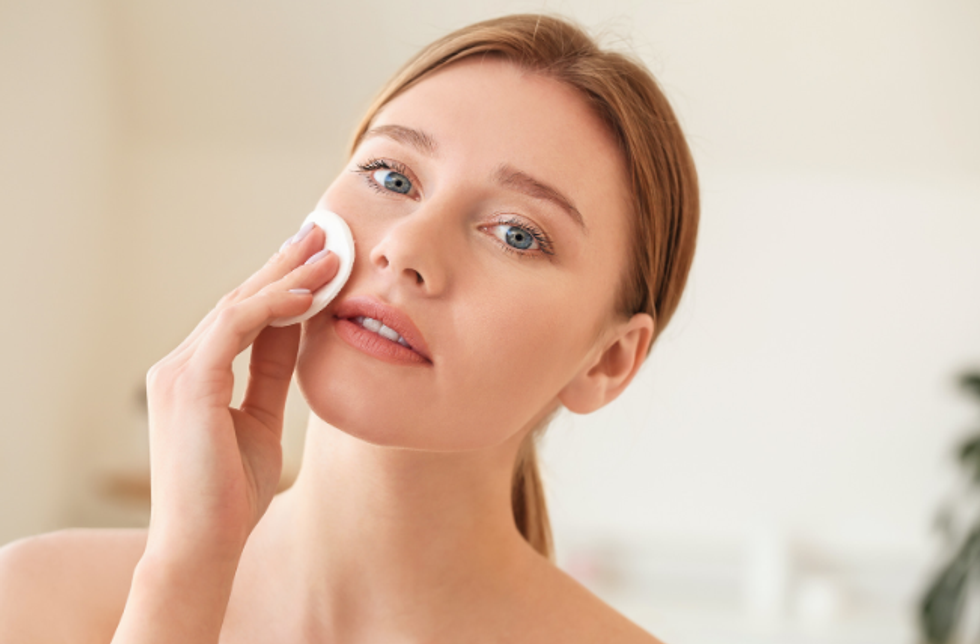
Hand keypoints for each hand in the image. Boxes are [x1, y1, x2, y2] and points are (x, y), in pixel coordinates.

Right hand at [143, 223, 338, 560]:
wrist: (203, 547)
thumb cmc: (230, 493)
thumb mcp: (261, 419)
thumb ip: (271, 371)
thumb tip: (296, 327)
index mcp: (195, 374)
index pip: (240, 315)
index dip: (280, 284)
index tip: (317, 260)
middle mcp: (180, 365)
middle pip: (239, 299)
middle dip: (285, 264)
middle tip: (325, 234)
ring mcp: (179, 372)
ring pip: (238, 304)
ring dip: (288, 276)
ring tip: (332, 254)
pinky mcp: (189, 383)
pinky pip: (236, 326)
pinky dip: (273, 305)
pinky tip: (309, 293)